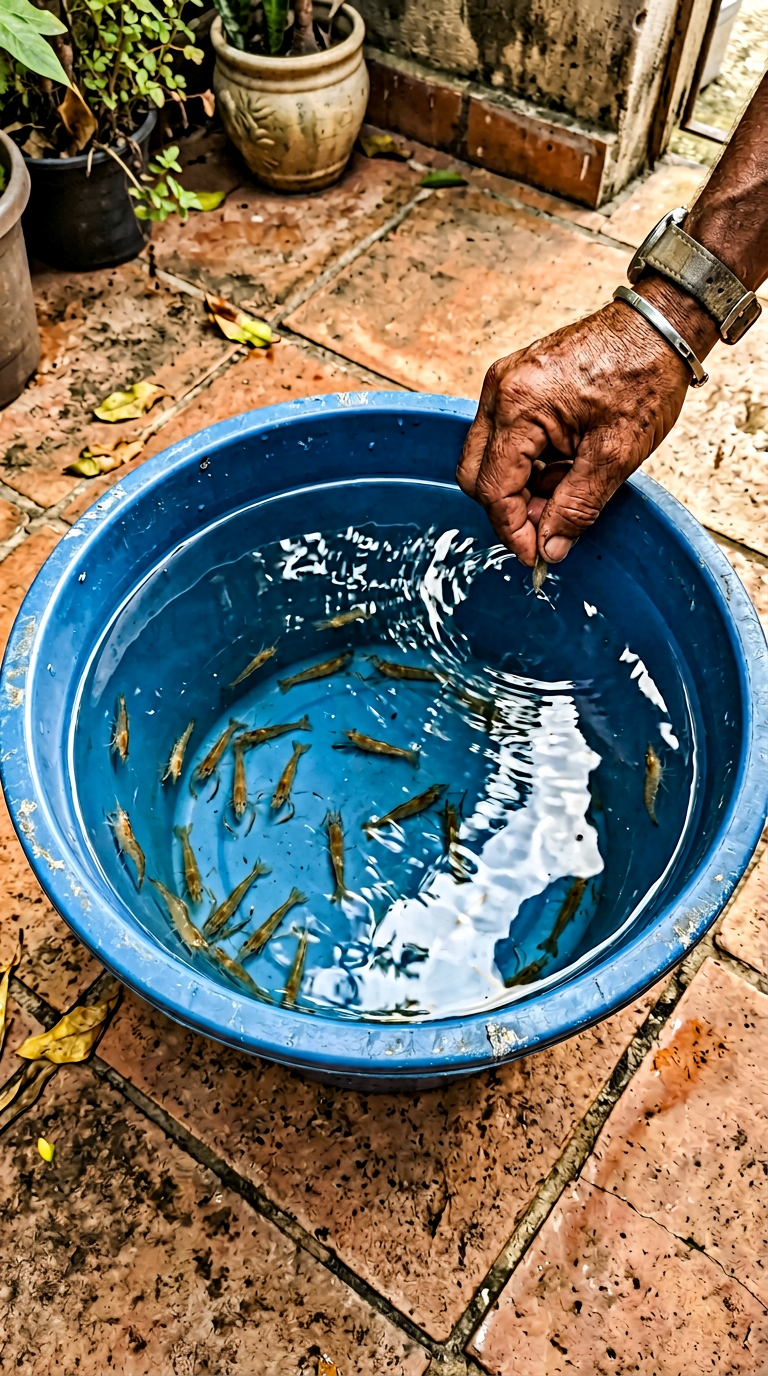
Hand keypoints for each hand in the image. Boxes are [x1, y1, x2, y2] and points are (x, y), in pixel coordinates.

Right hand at [457, 297, 696, 566]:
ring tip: (569, 485)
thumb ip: (576, 507)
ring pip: (488, 457)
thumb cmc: (643, 376)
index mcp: (519, 407)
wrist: (658, 325)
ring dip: (521, 485)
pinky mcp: (515, 381)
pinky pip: (504, 435)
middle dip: (509, 509)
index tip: (536, 555)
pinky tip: (564, 462)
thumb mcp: (615, 455)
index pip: (494, 489)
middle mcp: (500, 391)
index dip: (513, 530)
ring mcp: (504, 383)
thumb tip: (549, 548)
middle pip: (476, 475)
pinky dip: (528, 461)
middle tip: (549, 525)